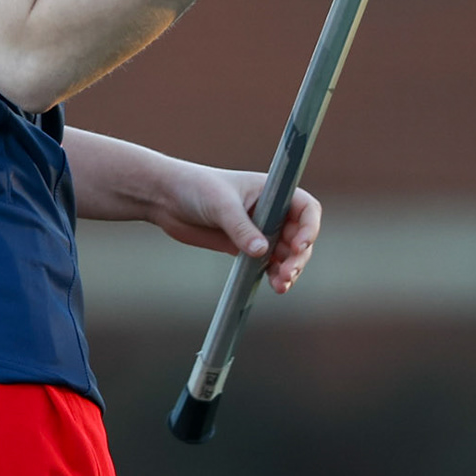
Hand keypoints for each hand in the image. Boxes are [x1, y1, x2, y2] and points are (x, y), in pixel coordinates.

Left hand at [148, 160, 319, 294]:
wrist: (166, 199)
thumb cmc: (195, 188)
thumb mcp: (220, 205)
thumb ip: (241, 228)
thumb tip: (262, 252)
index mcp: (272, 190)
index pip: (306, 208)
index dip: (309, 227)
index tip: (299, 245)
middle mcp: (271, 210)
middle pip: (300, 236)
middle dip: (299, 256)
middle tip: (289, 272)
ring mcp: (259, 229)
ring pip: (286, 254)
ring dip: (289, 269)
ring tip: (282, 285)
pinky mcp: (245, 246)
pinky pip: (268, 263)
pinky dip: (274, 274)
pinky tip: (276, 286)